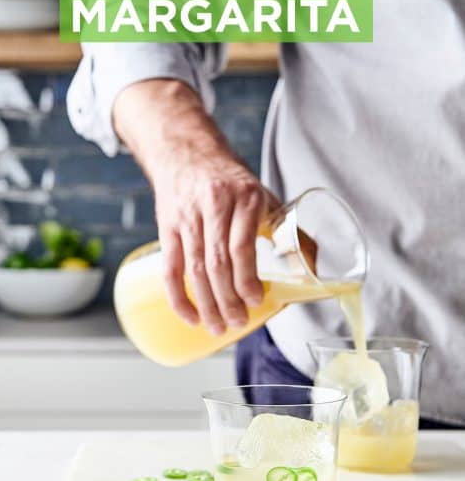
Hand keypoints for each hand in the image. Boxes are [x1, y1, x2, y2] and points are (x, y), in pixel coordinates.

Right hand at [114, 78, 278, 333]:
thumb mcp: (261, 195)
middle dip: (228, 300)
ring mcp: (187, 218)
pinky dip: (178, 297)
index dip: (247, 279)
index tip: (255, 301)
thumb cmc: (230, 180)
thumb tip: (313, 264)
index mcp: (244, 198)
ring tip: (218, 327)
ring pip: (195, 270)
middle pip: (217, 263)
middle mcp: (214, 206)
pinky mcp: (167, 227)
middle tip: (238, 323)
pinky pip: (170, 269)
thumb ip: (284, 227)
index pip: (242, 246)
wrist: (187, 152)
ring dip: (207, 305)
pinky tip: (189, 317)